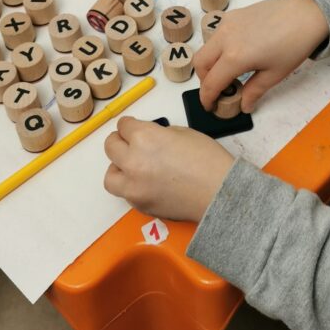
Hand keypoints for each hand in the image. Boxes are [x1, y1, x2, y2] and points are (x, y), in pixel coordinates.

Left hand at [104, 117, 234, 221]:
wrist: (219, 193)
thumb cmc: (208, 160)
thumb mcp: (183, 132)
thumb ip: (158, 134)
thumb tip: (149, 139)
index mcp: (144, 137)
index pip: (124, 126)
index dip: (131, 125)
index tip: (134, 126)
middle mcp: (133, 161)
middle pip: (111, 146)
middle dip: (120, 141)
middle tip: (130, 142)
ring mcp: (133, 186)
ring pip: (110, 175)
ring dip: (118, 167)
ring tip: (132, 166)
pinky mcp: (139, 205)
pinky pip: (125, 193)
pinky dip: (131, 186)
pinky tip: (146, 182)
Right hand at [194, 0, 328, 112]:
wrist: (306, 13)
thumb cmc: (294, 44)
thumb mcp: (274, 75)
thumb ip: (253, 91)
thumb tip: (243, 105)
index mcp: (235, 57)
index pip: (211, 83)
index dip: (208, 98)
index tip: (210, 106)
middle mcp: (225, 38)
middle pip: (200, 63)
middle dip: (205, 80)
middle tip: (219, 90)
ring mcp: (227, 23)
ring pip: (206, 47)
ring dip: (210, 63)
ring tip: (229, 73)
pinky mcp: (233, 15)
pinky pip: (217, 34)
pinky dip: (218, 48)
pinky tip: (236, 54)